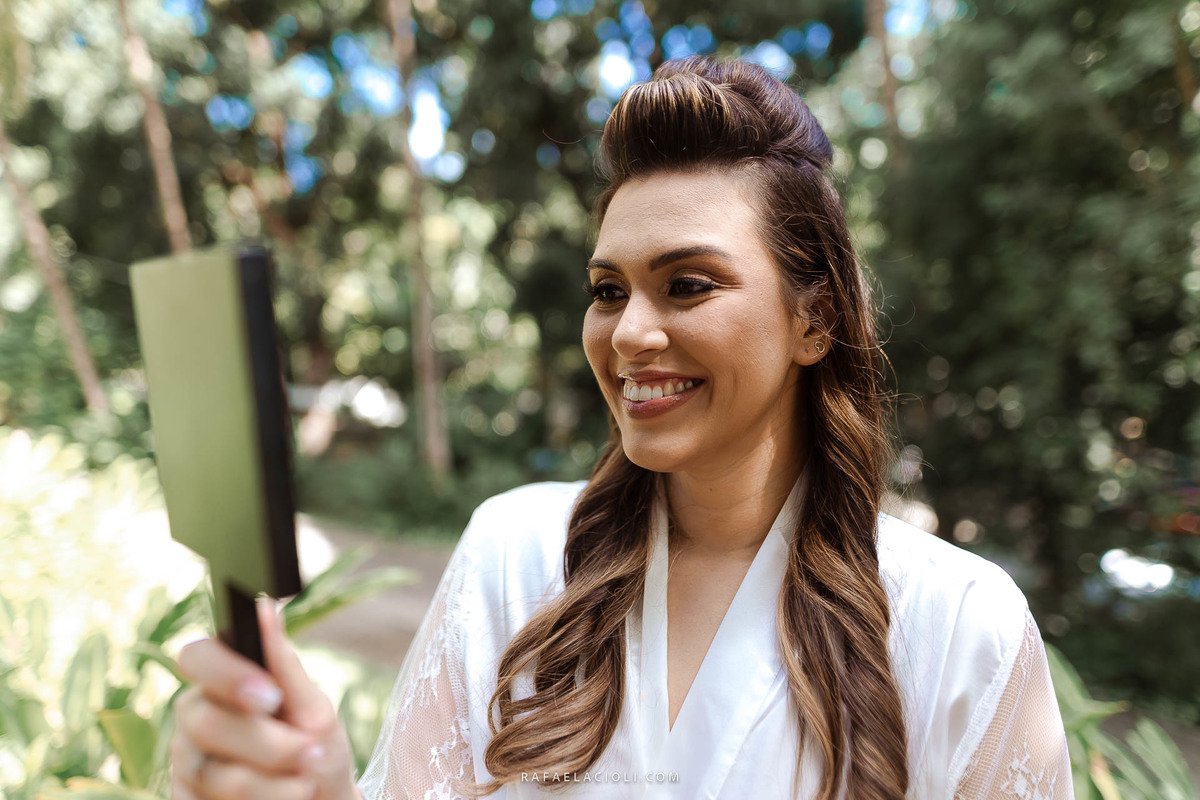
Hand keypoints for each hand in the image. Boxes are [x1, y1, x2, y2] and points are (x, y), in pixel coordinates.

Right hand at [172, 597, 359, 799]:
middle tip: (312, 754)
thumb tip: (262, 604)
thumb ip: (282, 664)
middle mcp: (194, 717)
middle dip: (268, 743)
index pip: (196, 657)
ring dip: (270, 783)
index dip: (228, 674)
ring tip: (307, 783)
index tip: (272, 696)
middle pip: (206, 721)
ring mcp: (184, 764)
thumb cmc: (317, 748)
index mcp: (221, 680)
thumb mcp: (312, 708)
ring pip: (211, 773)